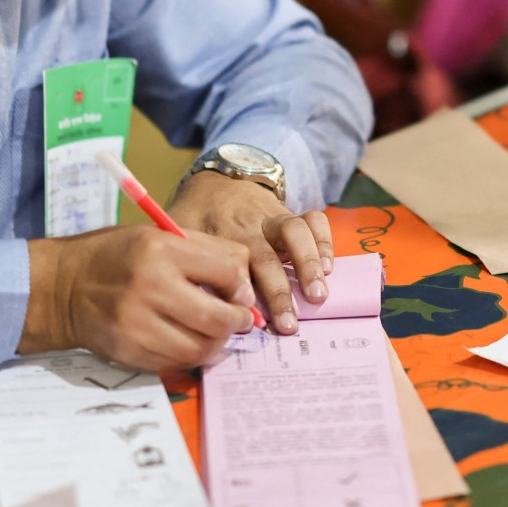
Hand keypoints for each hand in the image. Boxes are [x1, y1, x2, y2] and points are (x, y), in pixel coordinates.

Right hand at [24, 226, 254, 371]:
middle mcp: (149, 287)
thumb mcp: (157, 235)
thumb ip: (205, 251)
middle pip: (217, 318)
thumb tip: (245, 285)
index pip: (225, 273)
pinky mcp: (128, 351)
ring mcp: (137, 324)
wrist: (61, 287)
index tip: (240, 294)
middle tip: (238, 321)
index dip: (241, 288)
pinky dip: (190, 356)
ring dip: (216, 344)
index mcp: (160, 249)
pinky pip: (175, 362)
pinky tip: (188, 342)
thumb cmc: (116, 256)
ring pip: (200, 348)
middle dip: (237, 323)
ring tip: (215, 333)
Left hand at [168, 170, 336, 335]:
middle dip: (279, 293)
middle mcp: (249, 228)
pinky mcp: (291, 213)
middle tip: (289, 325)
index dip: (241, 294)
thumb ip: (181, 261)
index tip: (248, 320)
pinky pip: (313, 219)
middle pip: (266, 258)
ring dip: (307, 263)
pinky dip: (324, 240)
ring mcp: (272, 218)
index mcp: (220, 237)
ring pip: (294, 233)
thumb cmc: (198, 217)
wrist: (219, 182)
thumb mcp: (179, 232)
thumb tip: (184, 300)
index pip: (231, 267)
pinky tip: (328, 266)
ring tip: (317, 294)